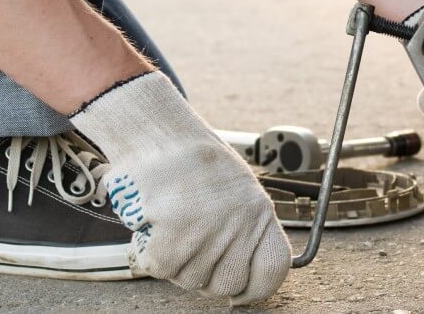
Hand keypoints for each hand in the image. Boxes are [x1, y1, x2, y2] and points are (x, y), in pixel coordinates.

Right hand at [71, 72, 289, 304]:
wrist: (160, 132)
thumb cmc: (194, 163)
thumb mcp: (237, 192)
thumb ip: (243, 233)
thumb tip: (241, 285)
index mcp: (260, 211)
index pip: (273, 270)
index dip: (254, 288)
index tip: (238, 290)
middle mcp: (241, 221)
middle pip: (227, 285)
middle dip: (205, 276)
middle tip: (188, 249)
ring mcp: (210, 226)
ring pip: (190, 280)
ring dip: (174, 261)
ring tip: (170, 226)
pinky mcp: (176, 227)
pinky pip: (162, 267)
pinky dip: (150, 253)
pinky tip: (154, 226)